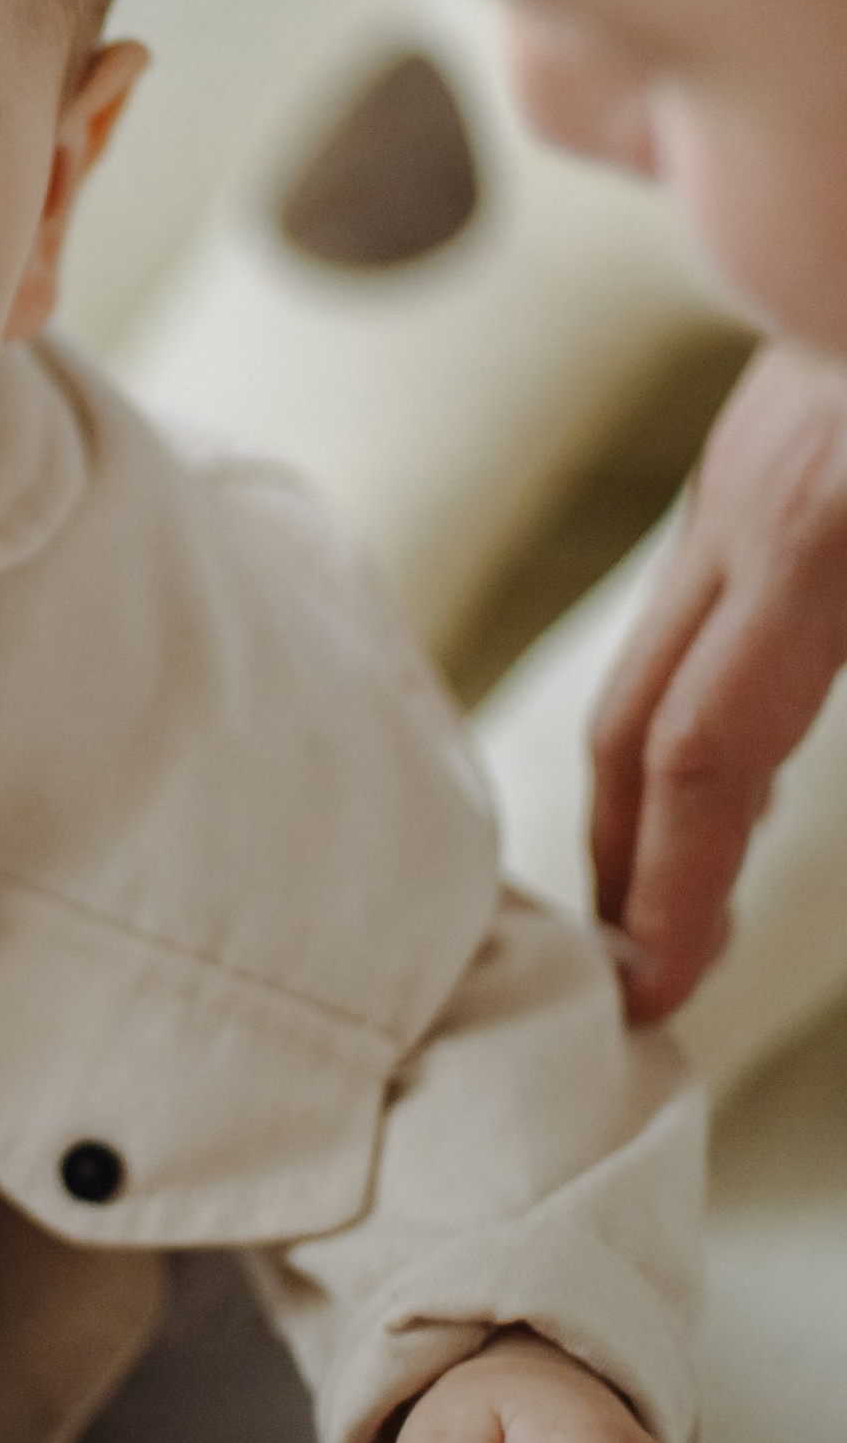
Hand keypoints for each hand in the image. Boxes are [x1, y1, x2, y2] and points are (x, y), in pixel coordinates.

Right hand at [591, 341, 846, 1020]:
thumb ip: (838, 634)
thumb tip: (760, 759)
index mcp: (817, 546)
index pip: (701, 752)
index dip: (669, 881)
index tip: (654, 985)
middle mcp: (746, 517)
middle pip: (632, 720)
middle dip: (618, 859)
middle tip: (626, 971)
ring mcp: (738, 478)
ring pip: (648, 664)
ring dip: (638, 789)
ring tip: (656, 888)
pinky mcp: (760, 457)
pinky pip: (690, 614)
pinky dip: (680, 712)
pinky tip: (726, 755)